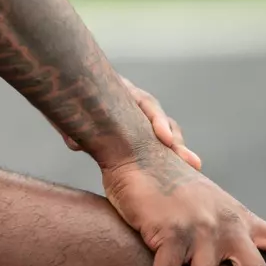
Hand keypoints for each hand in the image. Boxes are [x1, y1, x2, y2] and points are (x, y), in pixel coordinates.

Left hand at [60, 78, 200, 169]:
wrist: (72, 93)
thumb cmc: (72, 98)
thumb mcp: (71, 109)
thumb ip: (74, 126)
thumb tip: (75, 144)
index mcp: (124, 92)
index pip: (146, 104)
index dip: (157, 121)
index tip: (164, 139)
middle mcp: (137, 106)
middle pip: (162, 120)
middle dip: (175, 140)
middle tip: (189, 160)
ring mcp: (141, 121)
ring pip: (165, 134)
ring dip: (179, 150)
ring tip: (194, 166)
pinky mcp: (141, 138)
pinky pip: (159, 147)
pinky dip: (169, 159)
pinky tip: (185, 173)